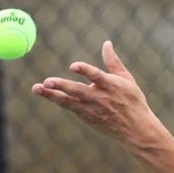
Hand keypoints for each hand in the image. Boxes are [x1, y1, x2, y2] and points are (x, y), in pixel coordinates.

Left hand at [32, 41, 158, 148]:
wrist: (136, 129)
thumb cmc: (132, 100)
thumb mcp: (126, 79)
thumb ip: (113, 62)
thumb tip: (106, 43)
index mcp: (111, 86)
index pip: (96, 76)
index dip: (85, 70)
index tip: (73, 66)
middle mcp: (100, 98)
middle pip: (78, 91)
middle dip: (61, 86)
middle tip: (47, 81)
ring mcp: (92, 110)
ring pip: (68, 101)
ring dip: (51, 95)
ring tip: (37, 88)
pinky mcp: (87, 118)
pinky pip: (70, 107)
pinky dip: (58, 100)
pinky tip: (46, 93)